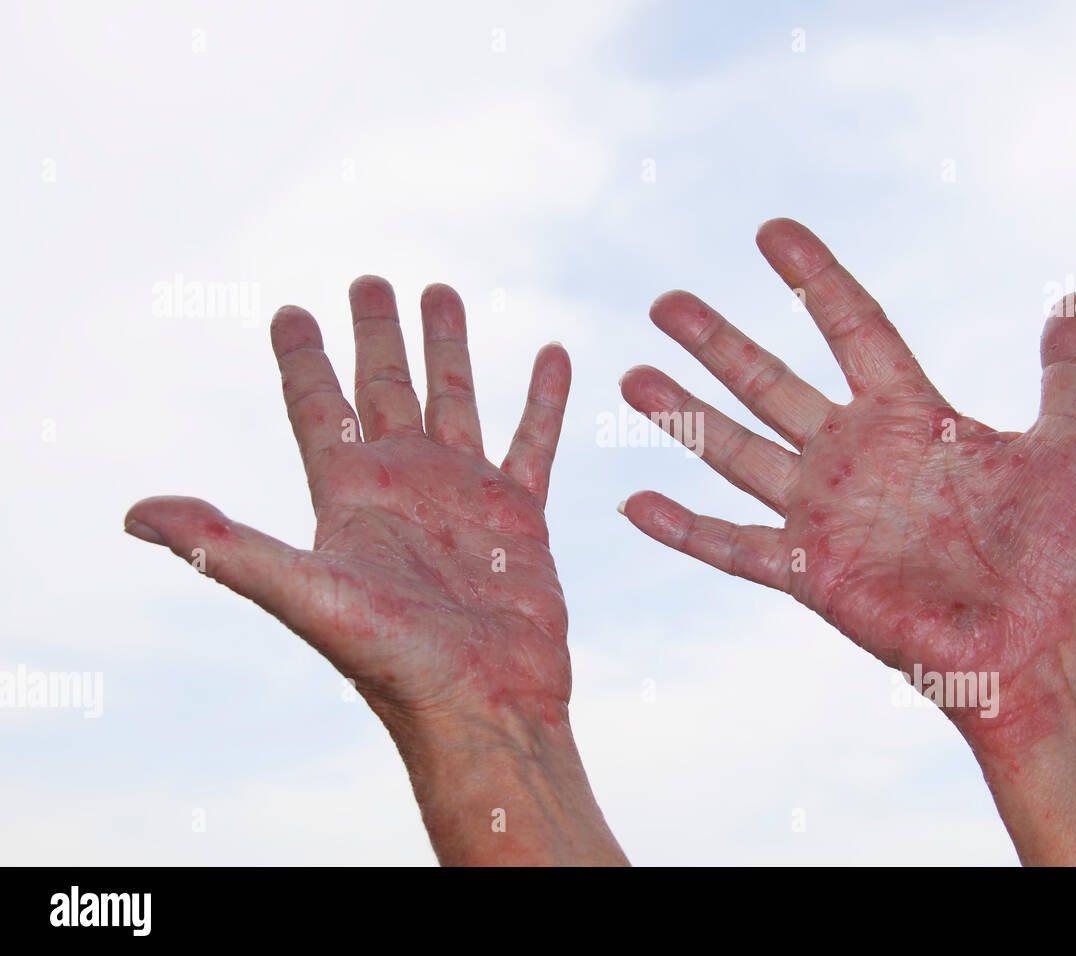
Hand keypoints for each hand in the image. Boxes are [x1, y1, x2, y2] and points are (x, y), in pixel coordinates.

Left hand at [126, 276, 624, 864]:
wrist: (484, 705)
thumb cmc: (394, 661)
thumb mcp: (305, 594)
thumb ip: (226, 548)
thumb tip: (133, 513)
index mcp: (351, 495)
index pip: (317, 408)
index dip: (301, 358)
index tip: (289, 311)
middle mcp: (404, 486)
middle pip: (383, 389)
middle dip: (375, 333)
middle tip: (368, 280)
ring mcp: (464, 497)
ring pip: (454, 401)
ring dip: (448, 348)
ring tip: (444, 292)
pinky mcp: (519, 516)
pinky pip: (532, 440)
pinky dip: (542, 398)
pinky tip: (551, 354)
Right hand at [619, 219, 1075, 863]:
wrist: (1038, 651)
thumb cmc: (1062, 557)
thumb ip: (1071, 373)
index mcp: (913, 416)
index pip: (852, 326)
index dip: (812, 278)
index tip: (770, 231)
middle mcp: (855, 456)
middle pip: (771, 382)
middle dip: (717, 342)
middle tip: (664, 302)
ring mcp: (825, 514)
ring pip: (736, 451)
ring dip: (684, 414)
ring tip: (629, 377)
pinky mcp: (809, 571)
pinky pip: (732, 545)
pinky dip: (682, 529)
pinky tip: (632, 502)